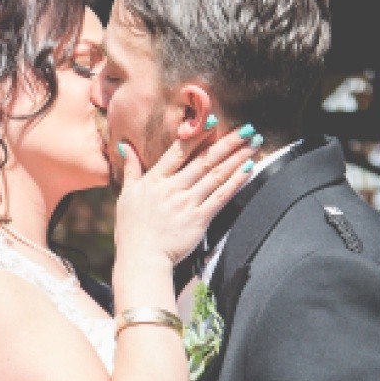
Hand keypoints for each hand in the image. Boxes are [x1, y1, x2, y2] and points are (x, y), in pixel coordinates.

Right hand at [114, 126, 256, 266]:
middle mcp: (172, 188)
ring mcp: (187, 204)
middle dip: (228, 142)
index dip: (197, 135)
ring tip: (254, 145)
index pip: (178, 151)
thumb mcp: (126, 195)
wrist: (141, 260)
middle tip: (248, 129)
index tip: (213, 120)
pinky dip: (235, 182)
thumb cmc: (131, 230)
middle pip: (204, 160)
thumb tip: (125, 146)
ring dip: (237, 158)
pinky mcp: (199, 220)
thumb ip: (131, 169)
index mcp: (155, 180)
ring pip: (216, 175)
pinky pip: (220, 197)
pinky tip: (248, 170)